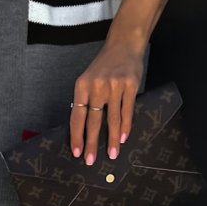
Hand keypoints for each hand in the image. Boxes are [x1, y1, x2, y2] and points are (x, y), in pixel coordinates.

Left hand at [70, 38, 144, 163]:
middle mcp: (96, 86)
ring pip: (112, 119)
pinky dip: (125, 127)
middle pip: (93, 121)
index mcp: (82, 86)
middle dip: (91, 143)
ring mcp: (114, 86)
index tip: (76, 151)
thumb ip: (86, 99)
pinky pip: (127, 111)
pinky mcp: (130, 86)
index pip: (77, 116)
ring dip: (111, 139)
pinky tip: (123, 138)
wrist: (123, 45)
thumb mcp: (89, 79)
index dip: (76, 135)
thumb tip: (84, 128)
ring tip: (112, 154)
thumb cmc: (104, 65)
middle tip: (90, 160)